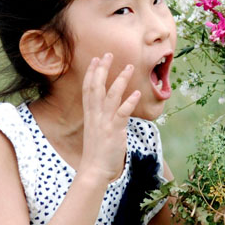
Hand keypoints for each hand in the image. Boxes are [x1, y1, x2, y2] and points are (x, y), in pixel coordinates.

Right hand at [79, 53, 141, 182]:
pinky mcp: (114, 131)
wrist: (93, 170)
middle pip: (97, 87)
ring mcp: (104, 122)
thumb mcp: (97, 131)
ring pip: (111, 96)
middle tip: (109, 54)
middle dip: (103, 69)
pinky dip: (129, 102)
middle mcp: (95, 116)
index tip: (96, 59)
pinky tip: (136, 93)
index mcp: (90, 115)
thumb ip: (102, 119)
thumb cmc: (97, 153)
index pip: (88, 89)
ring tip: (129, 67)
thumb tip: (112, 111)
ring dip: (120, 80)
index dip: (92, 73)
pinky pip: (122, 113)